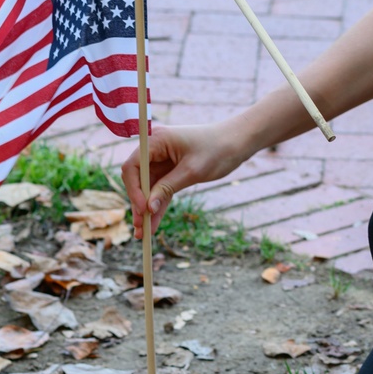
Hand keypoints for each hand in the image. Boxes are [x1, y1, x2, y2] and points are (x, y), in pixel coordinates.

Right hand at [121, 120, 252, 235]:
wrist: (239, 141)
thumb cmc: (218, 149)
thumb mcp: (192, 171)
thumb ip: (168, 188)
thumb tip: (148, 208)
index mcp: (156, 140)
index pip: (133, 166)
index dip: (134, 189)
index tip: (142, 209)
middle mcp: (156, 148)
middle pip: (138, 179)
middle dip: (139, 203)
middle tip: (140, 227)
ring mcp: (163, 159)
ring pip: (149, 187)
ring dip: (147, 208)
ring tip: (144, 233)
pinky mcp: (172, 169)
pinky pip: (161, 188)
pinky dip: (158, 204)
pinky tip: (153, 223)